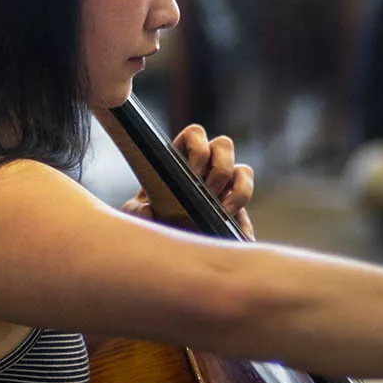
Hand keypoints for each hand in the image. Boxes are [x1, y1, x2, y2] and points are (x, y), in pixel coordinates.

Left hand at [122, 123, 254, 235]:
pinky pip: (248, 191)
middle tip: (206, 191)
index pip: (196, 134)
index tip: (192, 173)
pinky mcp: (237, 204)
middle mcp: (207, 166)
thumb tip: (148, 209)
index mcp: (181, 157)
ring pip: (243, 169)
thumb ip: (135, 211)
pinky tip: (227, 218)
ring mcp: (225, 185)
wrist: (172, 249)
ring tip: (220, 209)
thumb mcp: (135, 215)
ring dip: (236, 189)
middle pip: (224, 145)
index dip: (198, 147)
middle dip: (219, 167)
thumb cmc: (152, 222)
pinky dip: (240, 202)